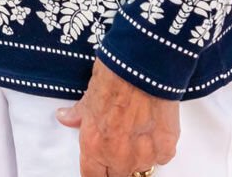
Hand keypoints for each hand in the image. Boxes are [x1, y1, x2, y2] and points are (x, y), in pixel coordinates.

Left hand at [56, 61, 178, 176]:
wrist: (143, 66)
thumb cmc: (115, 76)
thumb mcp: (89, 95)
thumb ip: (79, 114)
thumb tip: (65, 116)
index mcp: (94, 146)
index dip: (98, 172)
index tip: (102, 166)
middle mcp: (118, 156)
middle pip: (119, 176)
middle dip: (119, 163)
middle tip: (123, 142)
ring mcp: (143, 155)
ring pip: (142, 167)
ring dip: (140, 155)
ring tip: (140, 130)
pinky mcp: (166, 147)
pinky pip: (162, 156)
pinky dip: (159, 147)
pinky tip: (155, 127)